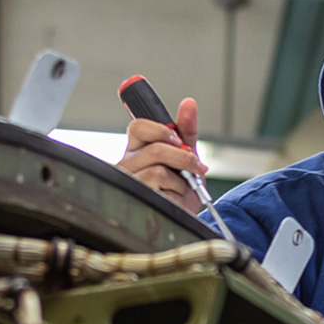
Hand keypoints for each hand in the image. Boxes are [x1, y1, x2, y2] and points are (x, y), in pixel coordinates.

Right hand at [117, 97, 208, 212]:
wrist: (184, 219)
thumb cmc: (180, 189)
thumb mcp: (187, 157)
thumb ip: (186, 131)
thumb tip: (188, 103)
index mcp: (138, 150)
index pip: (138, 127)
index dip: (159, 129)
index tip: (178, 139)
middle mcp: (128, 164)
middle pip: (155, 148)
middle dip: (184, 157)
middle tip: (196, 167)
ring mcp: (129, 182)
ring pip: (159, 169)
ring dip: (180, 181)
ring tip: (180, 189)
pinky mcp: (135, 198)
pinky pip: (159, 187)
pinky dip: (175, 193)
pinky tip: (172, 199)